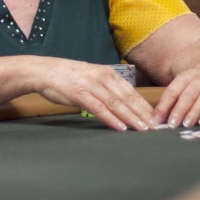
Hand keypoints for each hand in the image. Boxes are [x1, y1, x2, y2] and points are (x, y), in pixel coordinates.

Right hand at [36, 59, 154, 130]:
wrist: (44, 71)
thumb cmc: (68, 76)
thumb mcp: (92, 77)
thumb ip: (106, 88)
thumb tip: (122, 102)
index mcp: (107, 72)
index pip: (131, 91)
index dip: (144, 105)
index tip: (154, 117)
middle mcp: (102, 77)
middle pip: (127, 98)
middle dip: (142, 113)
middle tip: (154, 127)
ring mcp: (91, 85)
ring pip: (116, 103)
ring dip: (131, 118)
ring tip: (142, 129)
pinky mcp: (80, 94)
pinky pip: (99, 108)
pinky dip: (111, 118)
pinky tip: (120, 127)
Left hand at [152, 60, 199, 127]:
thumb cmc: (193, 84)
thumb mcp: (181, 85)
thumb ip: (170, 101)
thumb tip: (157, 119)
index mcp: (185, 77)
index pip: (173, 91)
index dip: (164, 105)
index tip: (156, 119)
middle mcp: (199, 80)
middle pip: (188, 95)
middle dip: (180, 110)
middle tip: (172, 124)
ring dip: (195, 112)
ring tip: (186, 124)